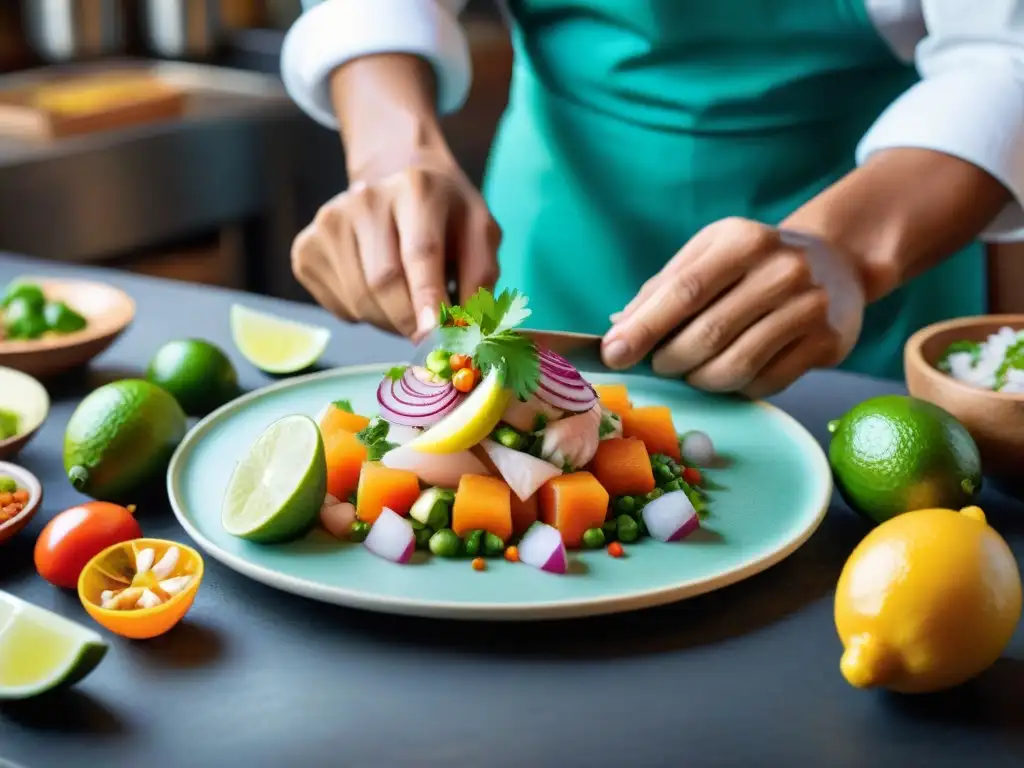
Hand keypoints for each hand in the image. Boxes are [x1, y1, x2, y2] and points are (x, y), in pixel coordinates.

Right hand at [291, 154, 500, 340]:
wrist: (397, 183)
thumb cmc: (446, 217)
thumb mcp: (480, 233)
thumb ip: (481, 277)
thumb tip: (467, 328)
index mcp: (417, 188)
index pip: (420, 252)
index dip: (427, 299)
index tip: (435, 336)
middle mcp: (365, 199)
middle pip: (383, 282)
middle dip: (411, 321)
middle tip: (432, 334)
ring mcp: (329, 222)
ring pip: (359, 302)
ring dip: (390, 322)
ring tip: (408, 305)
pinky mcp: (306, 248)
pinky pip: (339, 307)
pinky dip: (364, 316)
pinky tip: (377, 292)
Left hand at [602, 218, 865, 397]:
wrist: (836, 263)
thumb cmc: (752, 263)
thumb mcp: (707, 256)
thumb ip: (662, 289)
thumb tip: (617, 330)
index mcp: (743, 241)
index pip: (684, 291)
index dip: (644, 328)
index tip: (613, 354)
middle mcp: (782, 270)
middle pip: (708, 335)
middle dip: (669, 360)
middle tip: (659, 366)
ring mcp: (810, 307)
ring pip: (736, 367)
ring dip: (700, 380)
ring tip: (692, 371)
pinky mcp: (828, 343)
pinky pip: (765, 383)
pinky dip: (736, 388)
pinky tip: (732, 373)